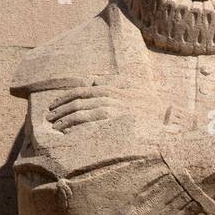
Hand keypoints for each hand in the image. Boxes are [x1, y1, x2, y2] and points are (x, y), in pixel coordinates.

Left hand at [47, 82, 164, 131]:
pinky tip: (67, 134)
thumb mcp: (131, 86)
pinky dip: (76, 129)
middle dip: (60, 110)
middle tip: (49, 118)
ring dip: (64, 121)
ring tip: (55, 128)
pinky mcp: (114, 125)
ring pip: (80, 114)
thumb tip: (94, 80)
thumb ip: (112, 81)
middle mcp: (108, 98)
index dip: (64, 98)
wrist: (166, 116)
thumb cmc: (148, 104)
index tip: (53, 106)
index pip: (80, 91)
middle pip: (77, 102)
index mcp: (109, 89)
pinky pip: (89, 126)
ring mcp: (111, 112)